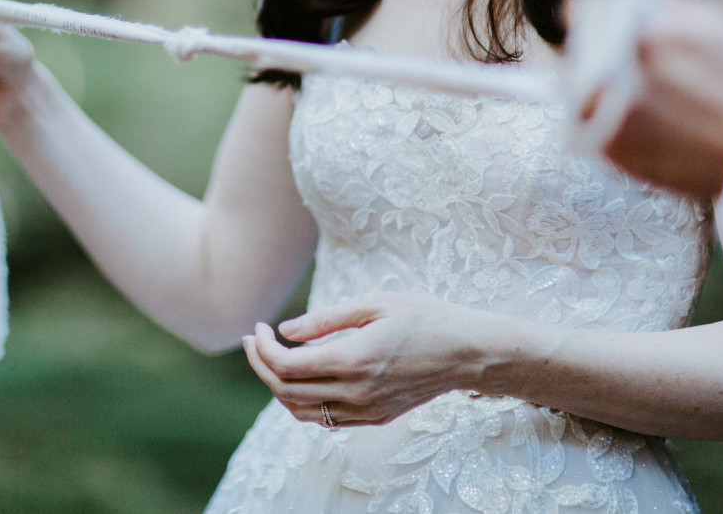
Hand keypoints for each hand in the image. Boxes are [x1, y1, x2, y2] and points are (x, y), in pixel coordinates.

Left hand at [241, 293, 514, 427]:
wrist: (467, 352)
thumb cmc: (423, 317)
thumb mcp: (374, 303)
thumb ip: (325, 319)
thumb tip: (285, 331)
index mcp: (353, 359)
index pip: (286, 366)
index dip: (262, 349)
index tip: (259, 327)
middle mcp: (356, 391)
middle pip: (286, 391)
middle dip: (261, 366)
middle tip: (254, 340)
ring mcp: (366, 410)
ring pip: (302, 411)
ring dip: (279, 387)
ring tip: (271, 359)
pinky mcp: (375, 418)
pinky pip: (327, 418)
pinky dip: (304, 401)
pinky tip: (303, 377)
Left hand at [564, 0, 722, 196]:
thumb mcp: (704, 17)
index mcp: (636, 35)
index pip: (579, 10)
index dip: (596, 12)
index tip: (613, 20)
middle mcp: (613, 76)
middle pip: (576, 47)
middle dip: (597, 45)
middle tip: (639, 60)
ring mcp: (604, 115)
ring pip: (573, 83)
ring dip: (595, 78)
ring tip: (645, 88)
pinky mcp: (605, 149)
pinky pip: (584, 119)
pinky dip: (603, 111)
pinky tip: (642, 113)